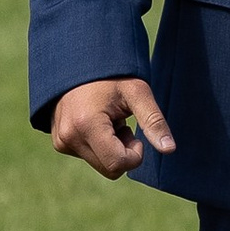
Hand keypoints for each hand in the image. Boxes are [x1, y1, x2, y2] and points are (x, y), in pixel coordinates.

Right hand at [51, 76, 174, 177]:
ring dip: (111, 147)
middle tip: (123, 124)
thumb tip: (170, 149)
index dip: (135, 154)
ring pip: (100, 164)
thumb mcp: (137, 92)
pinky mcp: (59, 142)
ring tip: (109, 119)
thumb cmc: (112, 74)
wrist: (80, 61)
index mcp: (86, 125)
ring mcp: (61, 141)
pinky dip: (99, 144)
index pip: (117, 164)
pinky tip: (97, 121)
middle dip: (123, 152)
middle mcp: (69, 137)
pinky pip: (88, 157)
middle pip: (109, 170)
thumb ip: (153, 121)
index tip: (134, 132)